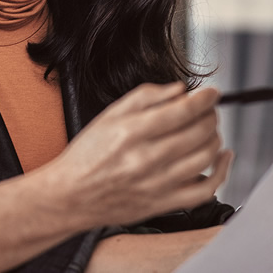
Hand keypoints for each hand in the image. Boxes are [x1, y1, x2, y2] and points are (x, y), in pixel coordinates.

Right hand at [41, 82, 231, 227]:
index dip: (203, 99)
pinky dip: (221, 172)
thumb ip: (144, 97)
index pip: (180, 111)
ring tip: (209, 129)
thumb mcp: (108, 116)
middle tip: (207, 109)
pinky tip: (220, 158)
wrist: (73, 194)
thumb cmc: (87, 155)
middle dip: (209, 115)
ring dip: (214, 137)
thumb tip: (178, 90)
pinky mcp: (165, 203)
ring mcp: (158, 183)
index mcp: (131, 132)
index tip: (211, 93)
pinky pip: (206, 190)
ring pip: (205, 157)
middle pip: (197, 132)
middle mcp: (146, 158)